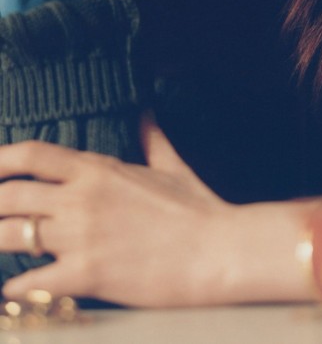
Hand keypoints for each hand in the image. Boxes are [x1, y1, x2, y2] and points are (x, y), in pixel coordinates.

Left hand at [0, 114, 247, 306]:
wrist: (219, 250)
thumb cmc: (198, 209)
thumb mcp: (174, 167)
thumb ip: (153, 139)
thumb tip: (147, 112)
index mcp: (100, 170)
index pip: (33, 155)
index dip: (0, 159)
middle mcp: (83, 199)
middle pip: (10, 196)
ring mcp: (82, 237)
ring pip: (11, 236)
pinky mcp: (87, 274)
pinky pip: (31, 284)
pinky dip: (17, 289)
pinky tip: (15, 289)